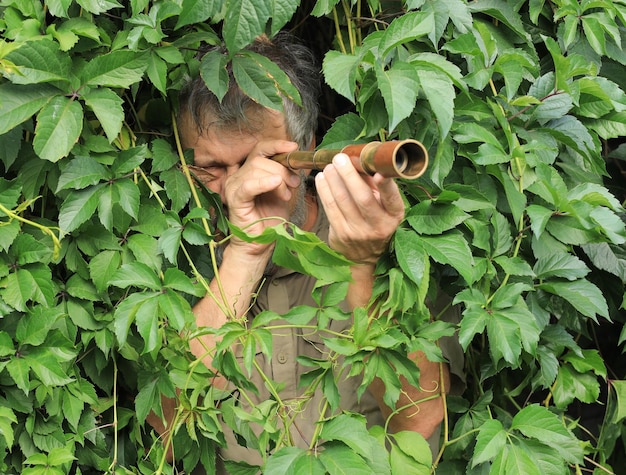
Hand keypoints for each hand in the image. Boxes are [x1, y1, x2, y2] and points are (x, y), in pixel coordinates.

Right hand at [223, 140, 300, 256]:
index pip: (260, 149)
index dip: (277, 145)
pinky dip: (263, 182)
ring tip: (286, 194)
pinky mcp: (234, 200)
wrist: (260, 244)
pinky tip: (275, 183)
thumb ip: (285, 176)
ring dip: (278, 179)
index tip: (294, 148)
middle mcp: (238, 176)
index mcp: (248, 172)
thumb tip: (296, 162)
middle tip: (294, 183)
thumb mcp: (282, 192)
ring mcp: (234, 187)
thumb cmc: (269, 220)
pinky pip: (248, 185)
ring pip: (256, 169)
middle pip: (260, 159)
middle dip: (282, 168)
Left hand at [315, 153, 404, 264]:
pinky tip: (321, 179)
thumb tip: (359, 162)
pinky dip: (324, 190)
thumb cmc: (375, 222)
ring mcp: (358, 231)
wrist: (364, 255)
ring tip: (329, 166)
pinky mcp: (340, 234)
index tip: (379, 173)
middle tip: (339, 159)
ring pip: (342, 200)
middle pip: (362, 198)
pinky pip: (330, 208)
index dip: (386, 186)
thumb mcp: (384, 207)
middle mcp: (378, 225)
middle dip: (349, 175)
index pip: (392, 199)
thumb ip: (375, 186)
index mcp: (393, 215)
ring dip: (333, 180)